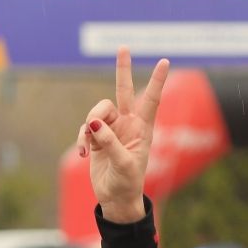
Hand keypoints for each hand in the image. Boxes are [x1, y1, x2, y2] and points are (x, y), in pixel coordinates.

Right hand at [76, 47, 168, 223]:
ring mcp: (111, 130)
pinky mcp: (97, 137)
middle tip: (124, 47)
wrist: (115, 200)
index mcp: (142, 129)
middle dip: (123, 70)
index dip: (157, 81)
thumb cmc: (127, 184)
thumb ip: (110, 143)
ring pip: (96, 112)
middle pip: (124, 91)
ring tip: (90, 147)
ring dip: (89, 127)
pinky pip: (85, 129)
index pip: (151, 100)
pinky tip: (84, 155)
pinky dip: (82, 139)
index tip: (165, 61)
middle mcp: (128, 125)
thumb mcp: (123, 165)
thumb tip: (93, 122)